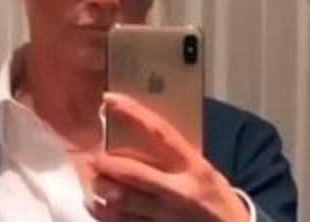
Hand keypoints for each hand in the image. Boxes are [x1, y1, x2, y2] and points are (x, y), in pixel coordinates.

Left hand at [86, 93, 247, 221]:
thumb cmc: (215, 201)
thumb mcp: (203, 173)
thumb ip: (176, 158)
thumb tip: (139, 134)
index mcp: (194, 167)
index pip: (160, 133)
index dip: (133, 114)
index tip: (109, 99)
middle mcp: (180, 192)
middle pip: (133, 173)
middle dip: (106, 164)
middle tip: (94, 158)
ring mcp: (168, 217)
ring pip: (121, 201)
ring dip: (101, 190)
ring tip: (97, 183)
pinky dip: (103, 214)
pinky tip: (98, 206)